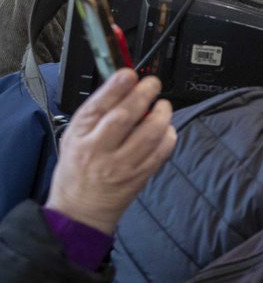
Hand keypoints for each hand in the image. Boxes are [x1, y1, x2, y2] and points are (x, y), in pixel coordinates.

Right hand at [45, 70, 175, 235]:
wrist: (80, 209)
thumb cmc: (77, 170)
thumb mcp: (73, 137)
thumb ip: (96, 115)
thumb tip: (121, 87)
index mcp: (79, 137)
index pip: (98, 106)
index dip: (116, 87)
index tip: (128, 73)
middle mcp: (100, 150)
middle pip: (125, 116)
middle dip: (142, 95)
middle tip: (152, 84)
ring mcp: (122, 165)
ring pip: (149, 134)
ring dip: (161, 115)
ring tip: (162, 105)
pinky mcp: (140, 176)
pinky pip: (161, 153)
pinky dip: (168, 136)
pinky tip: (167, 128)